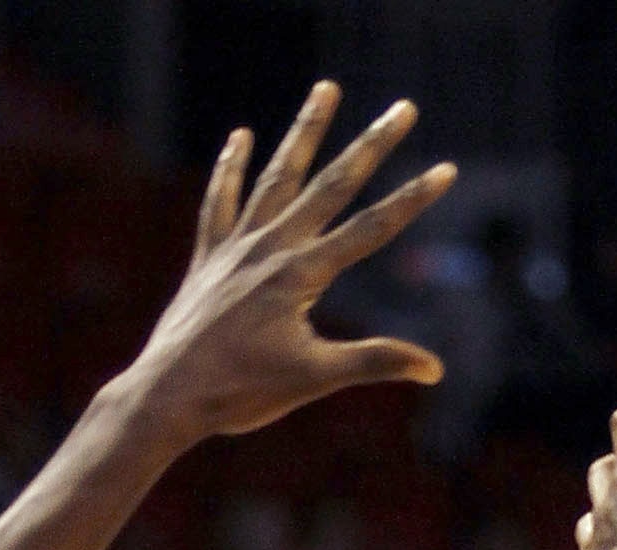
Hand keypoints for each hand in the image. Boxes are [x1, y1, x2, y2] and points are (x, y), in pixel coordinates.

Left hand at [135, 83, 454, 440]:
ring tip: (327, 88)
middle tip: (404, 108)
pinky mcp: (208, 257)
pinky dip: (230, 168)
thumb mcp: (315, 380)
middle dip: (372, 145)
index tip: (446, 169)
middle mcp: (271, 248)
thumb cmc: (243, 393)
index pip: (371, 229)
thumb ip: (374, 362)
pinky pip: (220, 201)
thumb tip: (432, 368)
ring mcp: (236, 247)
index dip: (412, 199)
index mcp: (301, 275)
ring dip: (305, 130)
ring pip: (277, 176)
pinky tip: (241, 134)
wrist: (169, 395)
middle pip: (331, 185)